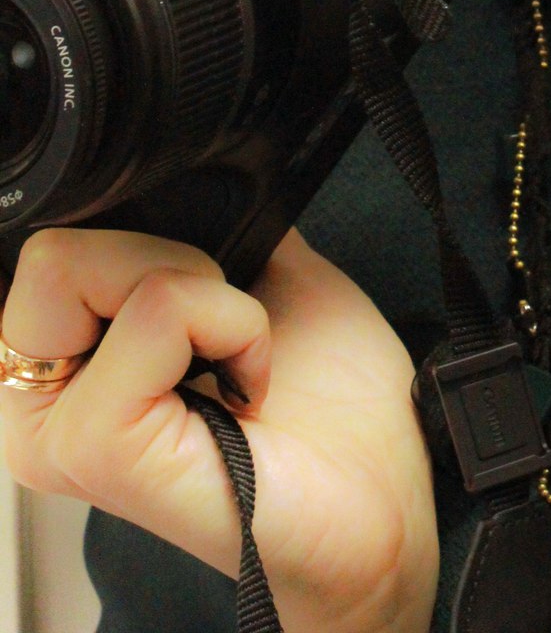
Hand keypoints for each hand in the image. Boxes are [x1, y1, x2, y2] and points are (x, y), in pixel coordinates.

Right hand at [0, 226, 438, 632]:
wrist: (382, 506)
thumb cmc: (332, 414)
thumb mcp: (266, 276)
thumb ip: (211, 225)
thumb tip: (193, 167)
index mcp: (71, 368)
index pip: (55, 245)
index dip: (141, 236)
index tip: (208, 285)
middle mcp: (45, 407)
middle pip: (54, 249)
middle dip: (165, 257)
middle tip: (221, 327)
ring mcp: (63, 434)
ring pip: (87, 265)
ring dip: (204, 291)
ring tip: (235, 361)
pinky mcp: (101, 451)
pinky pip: (155, 309)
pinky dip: (227, 321)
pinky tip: (248, 384)